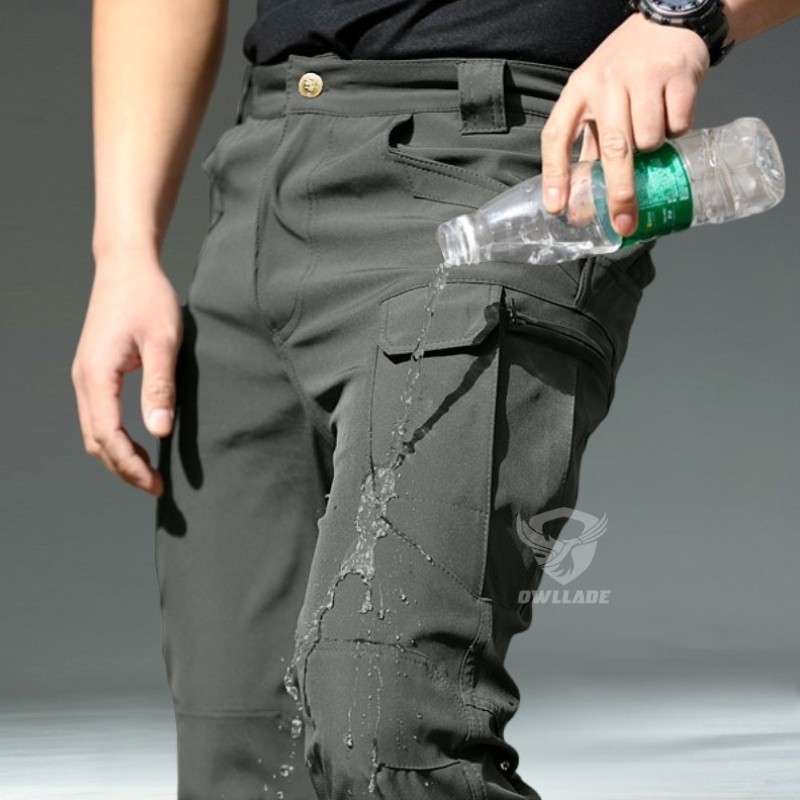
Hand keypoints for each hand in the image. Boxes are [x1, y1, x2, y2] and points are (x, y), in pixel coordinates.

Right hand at [71, 251, 182, 496]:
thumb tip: (159, 430)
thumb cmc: (147, 298)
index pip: (108, 436)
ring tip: (148, 472)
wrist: (126, 265)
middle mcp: (84, 379)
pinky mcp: (95, 370)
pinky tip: (138, 443)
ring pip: (94, 430)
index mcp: (97, 375)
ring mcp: (86, 375)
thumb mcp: (163, 342)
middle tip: (154, 486)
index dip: (130, 465)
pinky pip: (99, 415)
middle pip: (96, 440)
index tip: (155, 484)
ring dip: (118, 455)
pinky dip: (115, 437)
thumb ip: (160, 386)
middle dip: (123, 468)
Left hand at [540, 12, 709, 235]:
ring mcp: (642, 76)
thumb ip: (589, 142)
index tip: (557, 208)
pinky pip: (678, 125)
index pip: (557, 136)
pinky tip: (672, 113)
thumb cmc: (624, 70)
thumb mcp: (596, 97)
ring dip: (653, 149)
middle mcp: (606, 82)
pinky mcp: (677, 74)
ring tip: (652, 128)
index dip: (555, 174)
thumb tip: (582, 196)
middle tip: (623, 222)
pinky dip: (678, 130)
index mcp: (578, 90)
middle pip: (612, 149)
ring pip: (649, 140)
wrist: (666, 20)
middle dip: (619, 192)